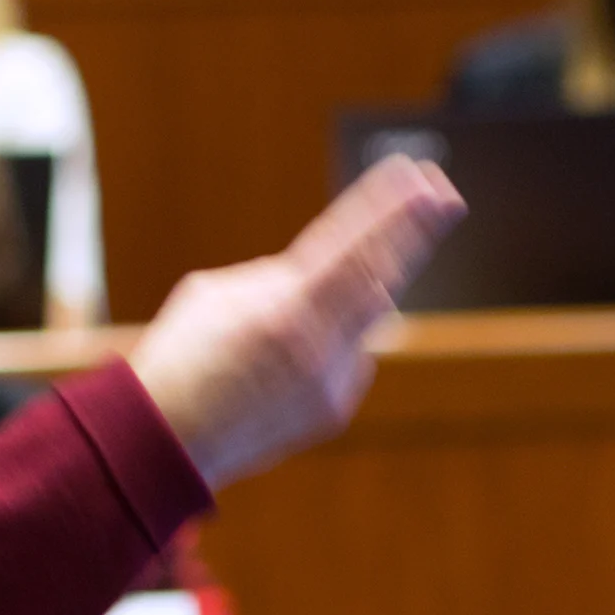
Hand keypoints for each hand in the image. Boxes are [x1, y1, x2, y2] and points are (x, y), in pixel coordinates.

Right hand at [130, 155, 462, 491]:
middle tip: (445, 197)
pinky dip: (325, 347)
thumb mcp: (216, 294)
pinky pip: (346, 358)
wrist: (168, 438)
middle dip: (414, 232)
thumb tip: (323, 275)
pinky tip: (278, 365)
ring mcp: (332, 376)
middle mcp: (319, 339)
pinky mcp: (335, 406)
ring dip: (351, 296)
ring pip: (364, 319)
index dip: (388, 206)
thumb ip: (278, 278)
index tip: (419, 176)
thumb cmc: (183, 354)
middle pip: (381, 273)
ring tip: (302, 300)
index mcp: (286, 302)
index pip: (351, 242)